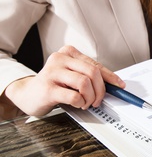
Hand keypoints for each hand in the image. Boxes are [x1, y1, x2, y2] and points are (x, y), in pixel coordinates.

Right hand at [4, 45, 124, 115]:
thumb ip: (89, 76)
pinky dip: (80, 102)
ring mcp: (52, 72)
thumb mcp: (72, 76)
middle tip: (98, 100)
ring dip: (90, 97)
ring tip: (86, 103)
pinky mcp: (48, 88)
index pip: (95, 64)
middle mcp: (60, 58)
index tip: (120, 85)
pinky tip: (77, 104)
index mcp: (69, 53)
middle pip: (92, 72)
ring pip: (84, 83)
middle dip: (100, 90)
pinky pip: (74, 96)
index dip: (110, 77)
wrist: (27, 94)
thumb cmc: (53, 85)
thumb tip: (113, 84)